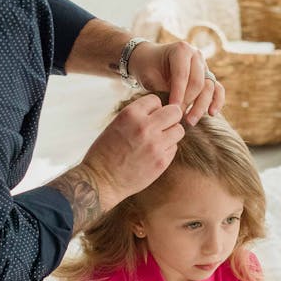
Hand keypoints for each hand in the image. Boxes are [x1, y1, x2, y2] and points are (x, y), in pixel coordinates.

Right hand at [79, 94, 185, 209]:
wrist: (101, 180)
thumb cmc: (105, 152)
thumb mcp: (116, 124)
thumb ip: (136, 116)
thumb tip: (157, 111)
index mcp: (130, 114)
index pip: (155, 100)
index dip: (154, 109)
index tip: (149, 117)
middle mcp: (145, 127)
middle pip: (174, 112)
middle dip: (170, 118)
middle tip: (162, 126)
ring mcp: (155, 144)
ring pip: (179, 130)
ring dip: (171, 134)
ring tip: (158, 141)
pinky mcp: (161, 161)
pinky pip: (174, 148)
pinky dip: (167, 150)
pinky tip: (153, 154)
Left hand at [127, 41, 224, 123]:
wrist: (150, 61)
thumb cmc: (148, 68)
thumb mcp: (150, 76)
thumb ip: (163, 89)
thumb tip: (175, 109)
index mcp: (181, 50)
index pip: (182, 74)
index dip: (178, 94)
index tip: (171, 109)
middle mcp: (196, 55)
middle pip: (198, 82)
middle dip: (188, 102)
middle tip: (178, 117)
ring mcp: (204, 66)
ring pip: (209, 87)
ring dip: (201, 106)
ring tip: (190, 121)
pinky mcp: (208, 77)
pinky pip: (217, 89)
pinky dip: (217, 101)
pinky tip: (212, 113)